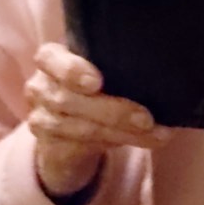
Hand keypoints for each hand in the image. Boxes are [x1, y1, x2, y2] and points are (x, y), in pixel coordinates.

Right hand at [25, 42, 170, 197]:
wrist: (66, 128)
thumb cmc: (93, 85)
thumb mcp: (99, 68)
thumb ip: (116, 64)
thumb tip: (164, 70)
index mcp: (51, 58)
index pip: (49, 58)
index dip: (72, 71)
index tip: (98, 82)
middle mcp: (39, 87)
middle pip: (71, 99)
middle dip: (114, 111)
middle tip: (147, 118)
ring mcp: (40, 119)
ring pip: (82, 127)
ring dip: (124, 132)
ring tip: (157, 133)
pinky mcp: (50, 146)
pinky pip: (86, 146)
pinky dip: (118, 141)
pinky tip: (143, 139)